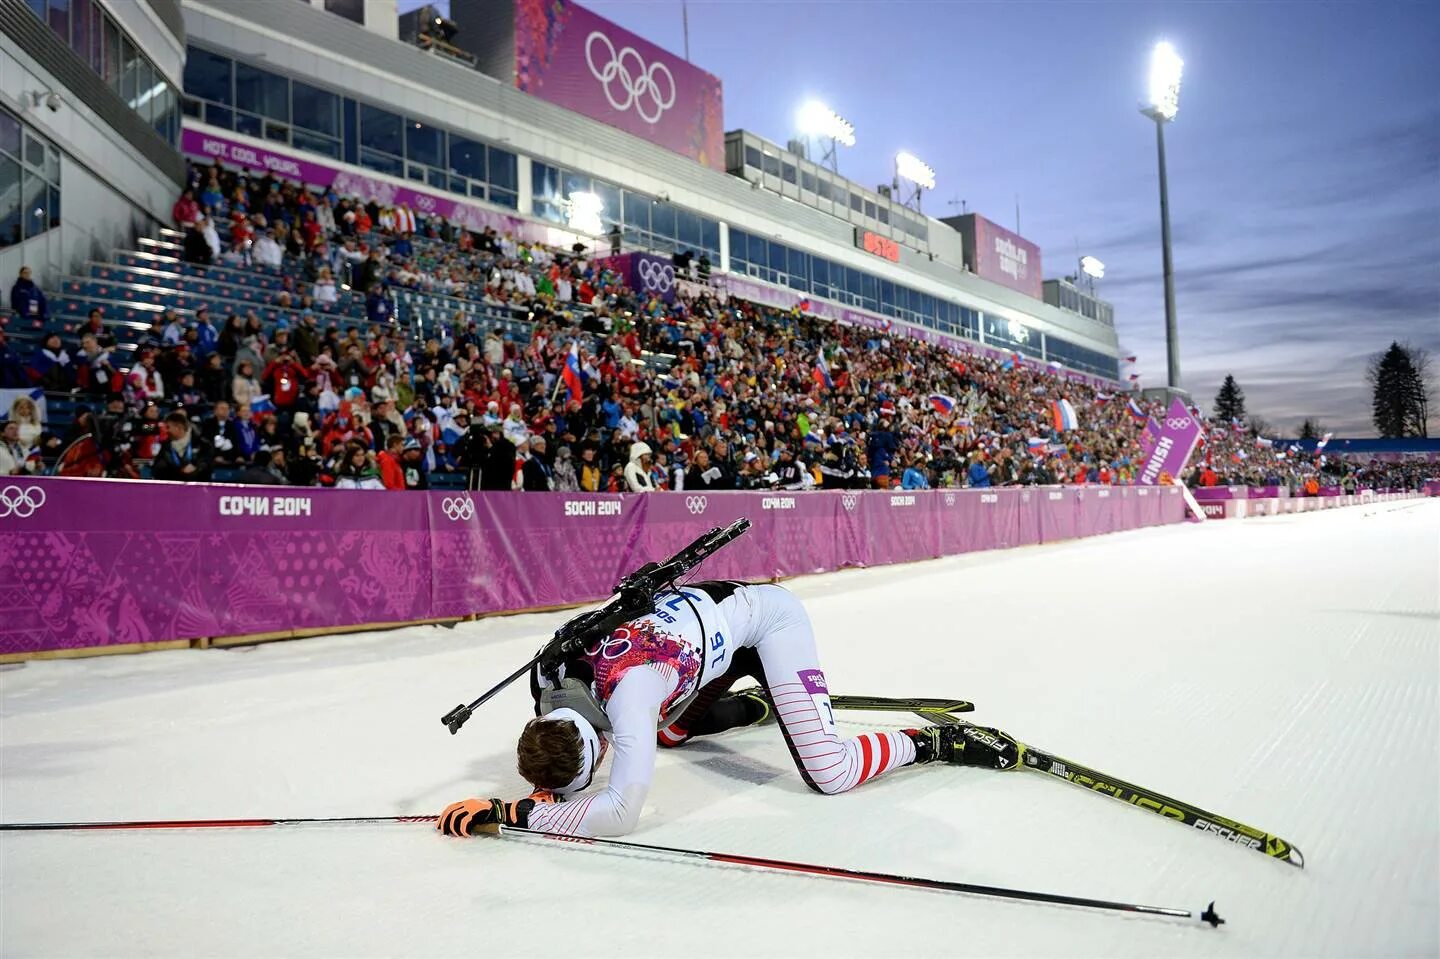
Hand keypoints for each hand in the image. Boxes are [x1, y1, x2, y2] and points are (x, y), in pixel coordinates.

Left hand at [437, 791, 554, 836]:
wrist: (504, 811)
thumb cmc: (491, 815)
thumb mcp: (477, 814)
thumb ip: (468, 817)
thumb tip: (456, 826)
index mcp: (467, 802)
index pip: (450, 808)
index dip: (443, 817)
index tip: (439, 826)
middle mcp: (468, 802)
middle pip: (450, 812)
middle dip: (445, 822)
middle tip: (444, 832)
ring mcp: (471, 806)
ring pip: (455, 817)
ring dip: (454, 828)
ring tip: (458, 835)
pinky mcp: (476, 811)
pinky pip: (464, 822)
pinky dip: (463, 830)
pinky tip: (467, 835)